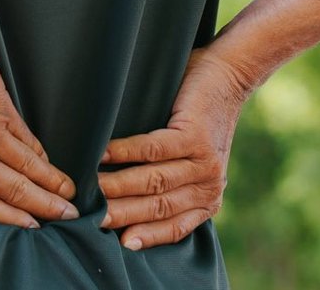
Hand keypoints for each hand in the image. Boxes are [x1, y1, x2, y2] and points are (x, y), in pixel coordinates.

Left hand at [0, 23, 78, 228]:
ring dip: (48, 182)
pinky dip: (40, 149)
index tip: (29, 227)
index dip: (7, 219)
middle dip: (40, 206)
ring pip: (25, 165)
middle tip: (66, 216)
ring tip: (68, 194)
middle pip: (11, 190)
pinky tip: (49, 156)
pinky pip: (25, 135)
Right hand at [98, 45, 253, 249]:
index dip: (146, 236)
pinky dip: (123, 152)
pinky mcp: (194, 135)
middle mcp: (209, 185)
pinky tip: (102, 153)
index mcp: (207, 198)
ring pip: (153, 181)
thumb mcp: (193, 162)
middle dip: (123, 215)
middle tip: (92, 220)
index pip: (174, 226)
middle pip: (158, 207)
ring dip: (118, 187)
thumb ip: (171, 184)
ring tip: (91, 189)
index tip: (120, 244)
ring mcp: (204, 162)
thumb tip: (123, 201)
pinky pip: (152, 149)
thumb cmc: (200, 119)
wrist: (228, 77)